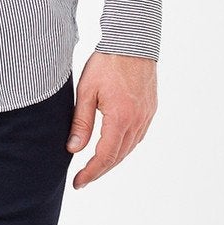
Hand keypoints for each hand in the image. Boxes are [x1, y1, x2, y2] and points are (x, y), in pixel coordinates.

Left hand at [66, 52, 157, 188]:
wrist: (133, 42)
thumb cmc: (107, 62)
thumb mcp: (86, 92)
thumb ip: (81, 122)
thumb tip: (74, 149)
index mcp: (120, 118)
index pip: (104, 157)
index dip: (90, 173)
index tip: (78, 182)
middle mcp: (137, 121)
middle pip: (118, 157)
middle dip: (99, 171)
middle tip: (83, 179)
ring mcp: (146, 116)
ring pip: (129, 149)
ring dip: (112, 161)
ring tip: (95, 167)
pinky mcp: (150, 110)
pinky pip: (137, 137)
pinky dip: (123, 148)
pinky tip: (113, 148)